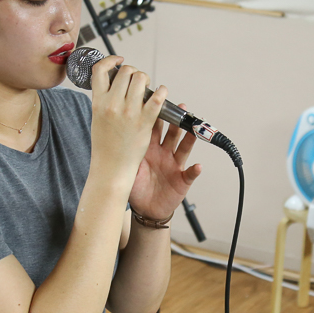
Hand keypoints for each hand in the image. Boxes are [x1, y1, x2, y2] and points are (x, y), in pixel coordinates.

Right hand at [88, 56, 165, 183]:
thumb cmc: (104, 146)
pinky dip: (162, 90)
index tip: (119, 61)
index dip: (110, 60)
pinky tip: (162, 91)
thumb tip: (114, 83)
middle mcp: (112, 104)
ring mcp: (129, 112)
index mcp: (98, 102)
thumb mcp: (97, 118)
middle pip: (126, 72)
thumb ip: (104, 100)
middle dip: (133, 72)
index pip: (100, 70)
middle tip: (137, 80)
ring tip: (147, 88)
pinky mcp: (144, 121)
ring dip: (146, 79)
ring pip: (141, 79)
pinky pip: (157, 97)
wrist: (111, 168)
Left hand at [129, 104, 202, 221]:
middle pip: (172, 134)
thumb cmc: (136, 188)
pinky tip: (198, 166)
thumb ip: (126, 154)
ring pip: (183, 148)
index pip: (154, 129)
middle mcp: (164, 154)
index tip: (158, 102)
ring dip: (189, 138)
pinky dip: (194, 170)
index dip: (157, 116)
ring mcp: (174, 165)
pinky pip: (190, 173)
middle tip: (180, 108)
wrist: (145, 209)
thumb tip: (116, 137)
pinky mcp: (182, 179)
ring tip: (194, 130)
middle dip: (177, 121)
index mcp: (149, 149)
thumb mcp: (128, 169)